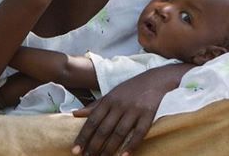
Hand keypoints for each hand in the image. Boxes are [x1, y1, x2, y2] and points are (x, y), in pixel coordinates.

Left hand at [71, 66, 185, 155]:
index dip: (84, 136)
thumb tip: (75, 114)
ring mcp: (134, 110)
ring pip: (119, 133)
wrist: (153, 80)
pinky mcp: (148, 115)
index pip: (93, 120)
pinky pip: (139, 133)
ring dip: (110, 149)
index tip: (75, 149)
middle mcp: (119, 105)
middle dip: (94, 145)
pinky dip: (131, 145)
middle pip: (104, 129)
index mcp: (108, 100)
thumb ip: (94, 106)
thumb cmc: (128, 89)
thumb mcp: (110, 94)